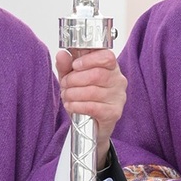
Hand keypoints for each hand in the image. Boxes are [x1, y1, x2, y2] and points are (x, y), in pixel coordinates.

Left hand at [55, 48, 126, 168]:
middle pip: (97, 74)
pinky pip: (93, 107)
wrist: (91, 126)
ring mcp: (118, 97)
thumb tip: (62, 54)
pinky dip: (77, 106)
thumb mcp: (72, 79)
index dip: (89, 60)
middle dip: (74, 79)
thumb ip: (66, 66)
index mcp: (111, 67)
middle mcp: (118, 80)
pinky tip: (70, 105)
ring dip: (73, 93)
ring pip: (93, 91)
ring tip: (66, 96)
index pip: (107, 57)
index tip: (75, 65)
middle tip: (64, 85)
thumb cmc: (84, 98)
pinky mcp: (114, 113)